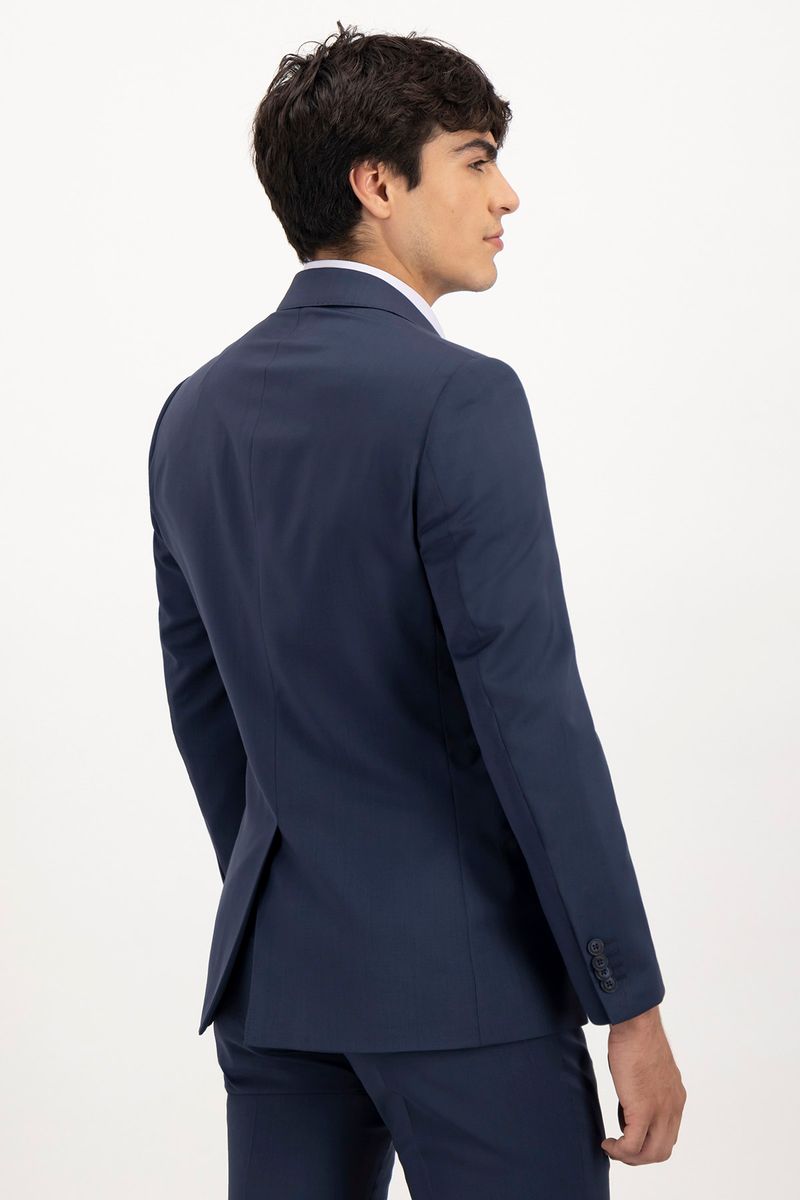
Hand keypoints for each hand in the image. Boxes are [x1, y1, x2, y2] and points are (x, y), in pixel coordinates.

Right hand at [601, 1005, 685, 1164]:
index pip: (668, 1134)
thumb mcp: (648, 1068)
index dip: (647, 1141)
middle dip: (639, 1156)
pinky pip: (633, 1145)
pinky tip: (607, 1142)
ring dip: (629, 1157)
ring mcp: (661, 1110)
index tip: (627, 1134)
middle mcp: (673, 1108)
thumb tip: (631, 1096)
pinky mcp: (644, 1109)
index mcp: (676, 1098)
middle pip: (662, 1151)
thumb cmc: (637, 1036)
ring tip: (612, 1148)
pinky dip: (619, 1151)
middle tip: (619, 1148)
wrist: (637, 1023)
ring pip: (651, 1154)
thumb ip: (646, 1087)